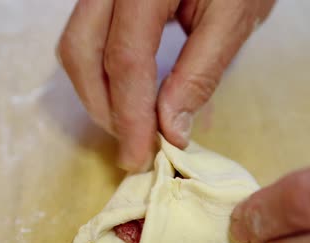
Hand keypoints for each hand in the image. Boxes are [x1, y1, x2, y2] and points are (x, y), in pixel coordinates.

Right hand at [58, 0, 274, 170]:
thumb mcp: (233, 18)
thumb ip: (200, 73)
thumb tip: (170, 131)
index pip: (126, 57)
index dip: (130, 115)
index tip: (138, 157)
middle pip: (81, 51)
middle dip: (104, 108)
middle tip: (134, 146)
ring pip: (75, 45)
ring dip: (97, 93)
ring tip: (132, 124)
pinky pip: (84, 36)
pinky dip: (99, 73)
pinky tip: (126, 94)